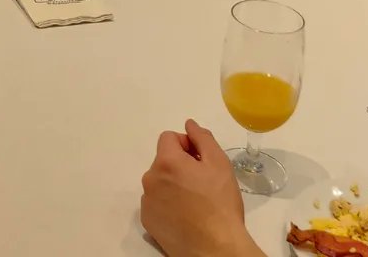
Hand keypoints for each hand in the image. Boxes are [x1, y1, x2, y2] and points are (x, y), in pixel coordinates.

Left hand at [141, 120, 260, 256]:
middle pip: (163, 160)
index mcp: (166, 161)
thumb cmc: (220, 204)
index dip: (186, 145)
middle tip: (200, 182)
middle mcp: (150, 178)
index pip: (169, 137)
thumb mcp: (219, 163)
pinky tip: (184, 215)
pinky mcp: (147, 221)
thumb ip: (202, 138)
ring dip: (172, 184)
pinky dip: (166, 203)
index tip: (200, 161)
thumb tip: (189, 124)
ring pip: (159, 181)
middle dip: (179, 165)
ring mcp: (146, 202)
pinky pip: (155, 201)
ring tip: (194, 201)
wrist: (216, 249)